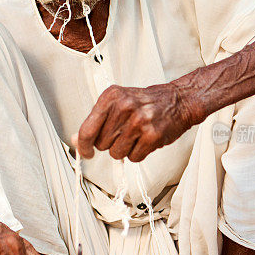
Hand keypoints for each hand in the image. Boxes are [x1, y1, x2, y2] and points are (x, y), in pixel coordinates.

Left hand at [74, 82, 205, 161]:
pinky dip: (138, 153)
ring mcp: (139, 121)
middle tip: (123, 132)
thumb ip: (96, 121)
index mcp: (112, 96)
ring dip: (124, 149)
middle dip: (110, 143)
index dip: (83, 145)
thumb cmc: (145, 103)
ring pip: (116, 153)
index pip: (87, 128)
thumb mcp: (117, 103)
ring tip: (135, 135)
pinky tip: (145, 140)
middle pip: (101, 144)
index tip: (85, 152)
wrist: (178, 101)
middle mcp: (124, 107)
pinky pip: (133, 158)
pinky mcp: (152, 136)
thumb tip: (76, 140)